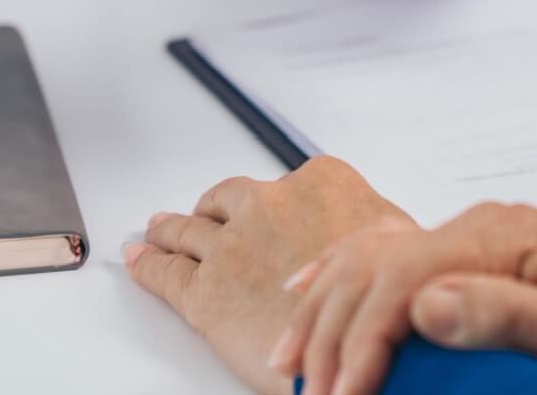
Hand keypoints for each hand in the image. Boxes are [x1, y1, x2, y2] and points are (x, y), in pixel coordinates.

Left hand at [124, 158, 414, 394]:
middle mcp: (269, 205)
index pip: (282, 183)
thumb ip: (371, 225)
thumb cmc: (384, 302)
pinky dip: (147, 264)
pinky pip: (165, 272)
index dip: (268, 202)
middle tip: (198, 215)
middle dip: (211, 210)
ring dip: (168, 229)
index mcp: (320, 182)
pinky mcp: (204, 290)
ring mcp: (232, 245)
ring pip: (188, 229)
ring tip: (156, 229)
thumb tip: (374, 228)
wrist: (356, 354)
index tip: (263, 207)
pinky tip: (140, 259)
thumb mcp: (397, 244)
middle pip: (227, 201)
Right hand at [273, 202, 536, 394]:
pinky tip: (306, 296)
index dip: (363, 339)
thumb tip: (428, 305)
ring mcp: (466, 238)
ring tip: (291, 364)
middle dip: (332, 333)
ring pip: (366, 258)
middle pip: (373, 267)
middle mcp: (475, 227)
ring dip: (321, 308)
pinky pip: (382, 257)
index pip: (403, 278)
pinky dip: (337, 277)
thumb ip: (508, 315)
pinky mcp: (464, 257)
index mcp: (499, 235)